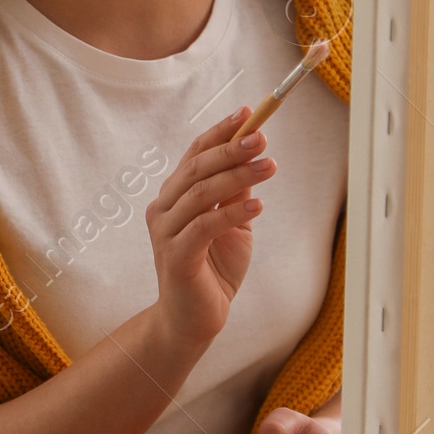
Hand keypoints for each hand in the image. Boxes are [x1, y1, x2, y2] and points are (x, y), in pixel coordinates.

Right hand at [144, 109, 275, 356]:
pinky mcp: (176, 257)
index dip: (220, 132)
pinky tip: (258, 205)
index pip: (195, 154)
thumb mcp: (232, 224)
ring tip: (270, 166)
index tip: (248, 113)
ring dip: (238, 176)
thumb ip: (234, 193)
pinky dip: (231, 212)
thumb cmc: (212, 270)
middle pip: (196, 168)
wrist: (193, 320)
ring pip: (201, 193)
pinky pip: (204, 226)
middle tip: (263, 137)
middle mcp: (164, 209)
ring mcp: (166, 233)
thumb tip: (253, 154)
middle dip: (231, 148)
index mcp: (174, 197)